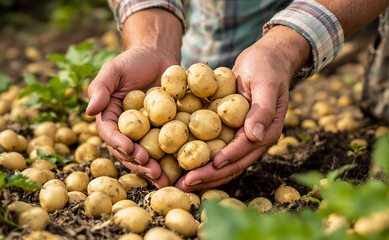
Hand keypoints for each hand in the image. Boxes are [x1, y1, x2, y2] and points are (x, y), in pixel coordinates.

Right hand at [86, 9, 182, 187]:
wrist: (159, 57)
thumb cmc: (133, 61)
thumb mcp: (114, 69)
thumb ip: (100, 87)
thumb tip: (89, 110)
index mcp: (111, 118)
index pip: (111, 134)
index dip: (118, 143)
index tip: (129, 148)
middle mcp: (128, 131)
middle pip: (129, 152)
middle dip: (140, 164)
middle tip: (152, 171)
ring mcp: (147, 134)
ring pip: (148, 156)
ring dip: (155, 170)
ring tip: (166, 179)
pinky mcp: (165, 133)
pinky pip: (169, 148)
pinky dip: (174, 160)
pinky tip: (183, 170)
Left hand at [175, 26, 310, 190]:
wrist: (266, 58)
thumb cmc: (266, 67)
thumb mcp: (265, 84)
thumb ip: (262, 111)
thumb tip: (254, 137)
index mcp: (267, 131)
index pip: (244, 150)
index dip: (226, 159)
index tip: (208, 167)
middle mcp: (255, 139)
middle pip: (232, 164)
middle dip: (209, 175)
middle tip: (185, 184)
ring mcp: (243, 137)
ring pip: (224, 162)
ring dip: (204, 174)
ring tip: (181, 182)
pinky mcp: (232, 131)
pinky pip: (217, 149)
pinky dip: (202, 158)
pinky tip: (184, 164)